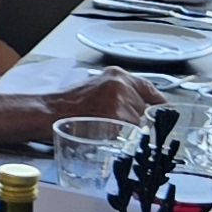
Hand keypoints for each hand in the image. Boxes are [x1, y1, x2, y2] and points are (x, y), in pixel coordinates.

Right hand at [45, 70, 160, 124]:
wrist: (48, 112)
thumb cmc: (67, 105)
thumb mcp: (97, 90)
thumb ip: (119, 95)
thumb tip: (138, 108)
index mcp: (117, 75)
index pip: (150, 89)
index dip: (158, 105)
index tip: (163, 114)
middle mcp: (121, 83)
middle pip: (144, 108)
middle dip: (135, 119)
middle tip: (114, 123)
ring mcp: (119, 98)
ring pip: (138, 122)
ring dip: (127, 130)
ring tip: (104, 127)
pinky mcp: (116, 114)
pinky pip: (128, 131)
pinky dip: (119, 136)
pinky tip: (103, 131)